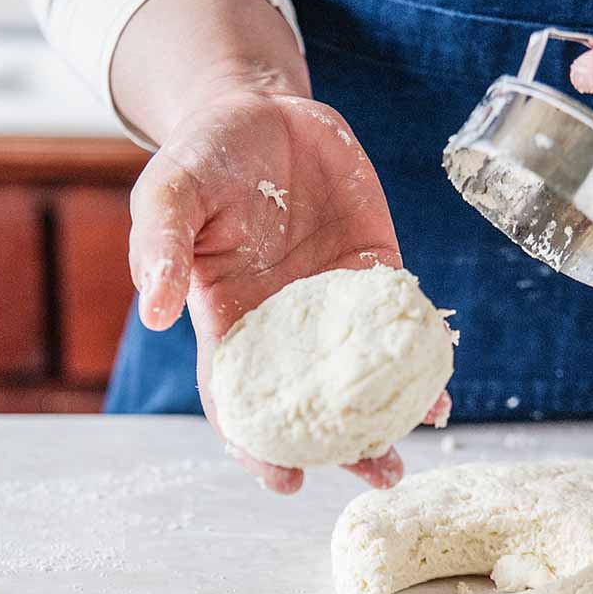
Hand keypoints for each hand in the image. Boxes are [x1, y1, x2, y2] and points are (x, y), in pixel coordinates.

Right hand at [129, 87, 450, 493]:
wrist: (262, 112)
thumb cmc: (203, 158)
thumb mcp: (168, 191)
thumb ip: (160, 246)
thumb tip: (153, 312)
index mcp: (230, 322)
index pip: (243, 400)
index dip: (260, 444)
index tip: (285, 480)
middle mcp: (287, 325)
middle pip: (315, 403)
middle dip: (343, 447)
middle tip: (378, 476)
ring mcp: (336, 301)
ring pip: (365, 373)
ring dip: (391, 413)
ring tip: (415, 447)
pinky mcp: (377, 269)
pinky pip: (402, 320)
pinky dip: (420, 353)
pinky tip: (439, 383)